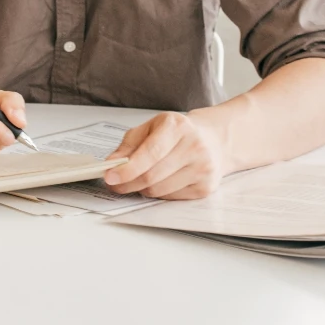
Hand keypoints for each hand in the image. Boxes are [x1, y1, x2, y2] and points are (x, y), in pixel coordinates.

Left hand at [103, 112, 228, 198]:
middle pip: (152, 176)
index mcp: (178, 127)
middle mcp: (194, 146)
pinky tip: (161, 181)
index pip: (150, 153)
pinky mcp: (205, 187)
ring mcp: (203, 168)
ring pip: (159, 190)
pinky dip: (159, 193)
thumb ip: (129, 145)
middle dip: (128, 183)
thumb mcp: (152, 128)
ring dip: (142, 189)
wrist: (213, 140)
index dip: (127, 169)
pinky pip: (170, 198)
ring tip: (141, 179)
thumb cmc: (178, 133)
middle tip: (116, 184)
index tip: (110, 177)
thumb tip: (113, 163)